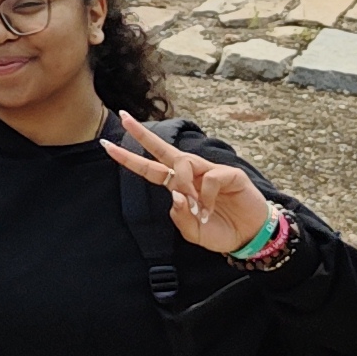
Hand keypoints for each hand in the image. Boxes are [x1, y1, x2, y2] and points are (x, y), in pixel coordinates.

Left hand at [102, 111, 277, 256]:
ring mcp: (210, 171)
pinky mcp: (229, 174)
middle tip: (123, 117)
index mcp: (178, 186)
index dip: (129, 159)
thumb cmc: (221, 231)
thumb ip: (180, 218)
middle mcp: (192, 173)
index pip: (149, 169)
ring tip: (194, 208)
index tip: (107, 145)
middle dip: (142, 134)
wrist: (249, 237)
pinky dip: (206, 197)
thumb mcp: (194, 233)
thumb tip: (174, 196)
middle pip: (163, 149)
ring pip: (184, 163)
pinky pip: (210, 178)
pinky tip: (209, 210)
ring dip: (183, 185)